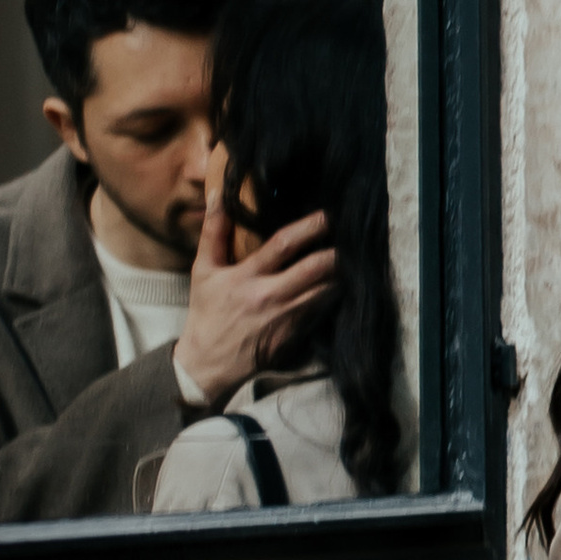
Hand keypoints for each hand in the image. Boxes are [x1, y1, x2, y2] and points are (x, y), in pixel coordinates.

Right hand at [173, 175, 336, 397]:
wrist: (208, 365)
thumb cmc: (207, 313)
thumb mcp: (203, 271)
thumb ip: (213, 231)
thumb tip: (218, 194)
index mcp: (248, 276)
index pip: (284, 244)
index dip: (310, 226)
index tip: (329, 213)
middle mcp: (272, 296)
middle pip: (316, 268)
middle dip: (338, 250)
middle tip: (355, 232)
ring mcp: (288, 317)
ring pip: (327, 290)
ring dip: (343, 272)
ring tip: (356, 254)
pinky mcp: (297, 334)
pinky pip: (324, 309)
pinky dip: (336, 294)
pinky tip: (348, 281)